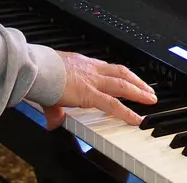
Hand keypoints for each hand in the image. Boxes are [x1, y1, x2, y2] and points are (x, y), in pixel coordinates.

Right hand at [40, 52, 157, 129]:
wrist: (35, 68)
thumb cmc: (38, 73)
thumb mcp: (50, 88)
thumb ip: (55, 109)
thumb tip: (53, 122)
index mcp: (82, 64)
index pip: (107, 68)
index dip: (120, 74)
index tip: (129, 79)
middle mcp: (90, 69)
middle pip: (121, 73)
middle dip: (137, 81)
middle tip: (149, 89)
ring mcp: (92, 80)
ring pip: (123, 85)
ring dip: (139, 92)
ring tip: (151, 99)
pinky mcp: (89, 94)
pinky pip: (113, 104)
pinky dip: (127, 112)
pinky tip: (137, 119)